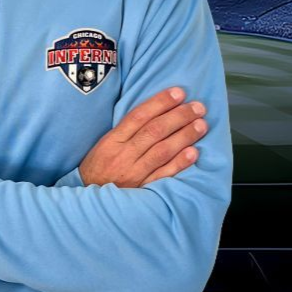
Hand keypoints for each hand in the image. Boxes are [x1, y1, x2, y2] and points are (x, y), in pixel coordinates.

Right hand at [78, 87, 206, 187]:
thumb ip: (126, 131)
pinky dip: (179, 163)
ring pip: (162, 151)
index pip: (138, 116)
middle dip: (178, 116)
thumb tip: (155, 111)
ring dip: (184, 136)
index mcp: (112, 140)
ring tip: (201, 125)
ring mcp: (133, 173)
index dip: (160, 103)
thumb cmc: (98, 167)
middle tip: (198, 107)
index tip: (178, 93)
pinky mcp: (142, 190)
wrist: (89, 198)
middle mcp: (123, 155)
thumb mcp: (104, 144)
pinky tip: (194, 153)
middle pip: (154, 131)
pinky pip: (163, 175)